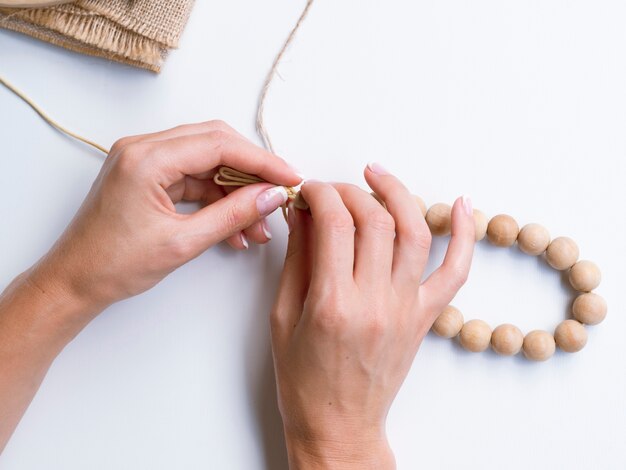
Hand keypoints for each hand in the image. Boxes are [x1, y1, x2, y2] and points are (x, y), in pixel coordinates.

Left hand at [28, 120, 300, 321]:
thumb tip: (271, 196)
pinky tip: (236, 227)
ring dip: (236, 190)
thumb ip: (232, 215)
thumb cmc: (112, 265)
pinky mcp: (148, 176)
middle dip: (252, 170)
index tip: (289, 177)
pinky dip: (217, 199)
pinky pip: (193, 179)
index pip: (219, 145)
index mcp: (146, 158)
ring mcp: (144, 161)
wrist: (74, 282)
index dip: (261, 161)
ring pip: (207, 162)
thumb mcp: (182, 243)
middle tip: (278, 193)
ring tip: (259, 225)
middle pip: (215, 143)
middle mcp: (143, 149)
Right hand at [270, 163, 474, 468]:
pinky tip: (463, 206)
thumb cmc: (304, 381)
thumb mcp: (283, 317)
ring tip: (378, 176)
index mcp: (332, 303)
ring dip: (398, 194)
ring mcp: (406, 308)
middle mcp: (375, 302)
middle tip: (332, 190)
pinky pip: (455, 272)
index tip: (309, 190)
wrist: (339, 426)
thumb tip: (302, 214)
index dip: (321, 194)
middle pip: (375, 219)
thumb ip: (297, 260)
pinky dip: (464, 236)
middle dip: (351, 190)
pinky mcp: (425, 318)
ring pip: (415, 233)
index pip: (335, 223)